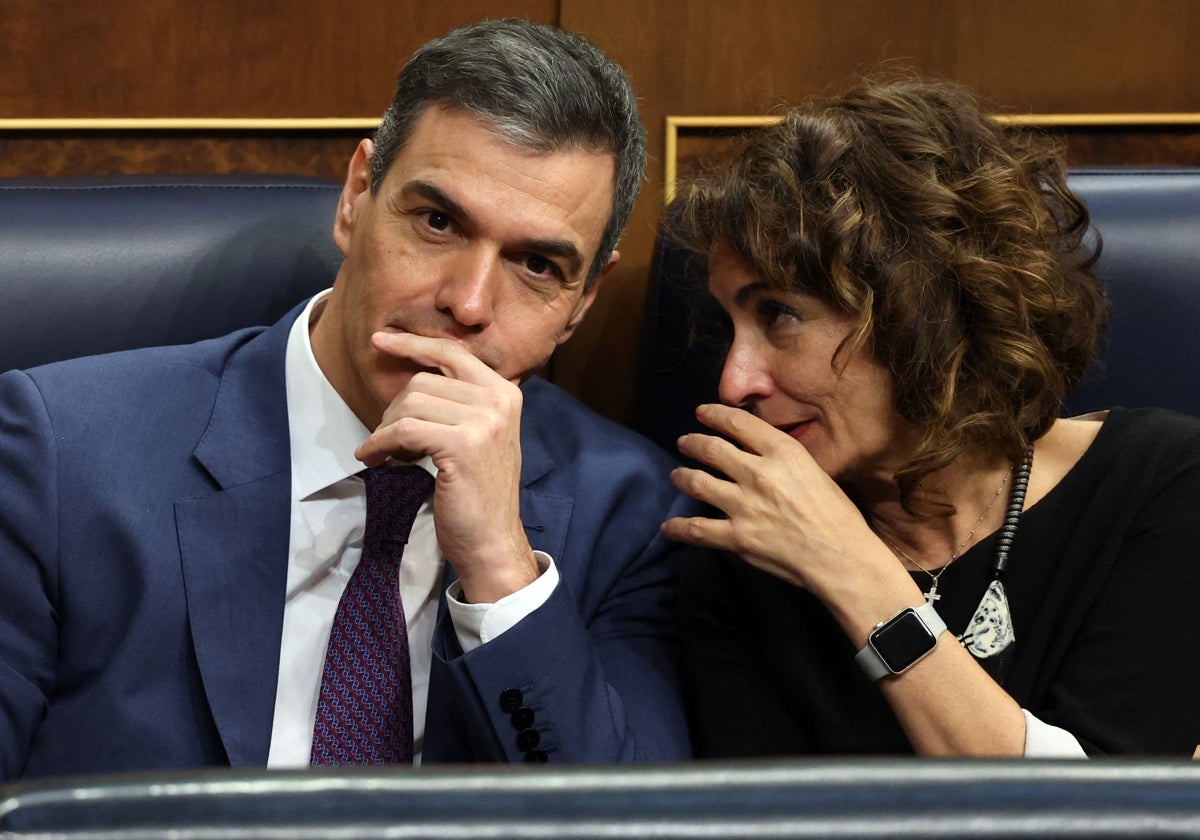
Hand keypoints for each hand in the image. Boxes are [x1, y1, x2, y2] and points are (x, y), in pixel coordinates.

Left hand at [356, 331, 537, 602]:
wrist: (493, 541)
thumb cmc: (480, 494)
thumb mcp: (481, 436)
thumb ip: (462, 403)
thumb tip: (415, 377)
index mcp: (505, 392)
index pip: (452, 353)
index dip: (413, 344)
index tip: (380, 340)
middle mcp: (498, 400)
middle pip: (422, 382)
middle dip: (393, 410)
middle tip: (386, 440)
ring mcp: (483, 422)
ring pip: (409, 405)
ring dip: (384, 430)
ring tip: (382, 452)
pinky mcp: (461, 445)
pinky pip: (403, 431)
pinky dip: (379, 443)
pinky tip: (373, 458)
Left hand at [660, 403, 888, 599]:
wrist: (842, 558)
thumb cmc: (837, 516)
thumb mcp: (816, 471)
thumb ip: (784, 460)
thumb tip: (759, 453)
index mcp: (782, 452)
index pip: (738, 423)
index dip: (714, 415)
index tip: (702, 412)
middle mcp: (758, 473)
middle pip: (712, 449)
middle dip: (693, 442)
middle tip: (684, 441)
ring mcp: (744, 505)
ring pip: (698, 483)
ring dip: (682, 476)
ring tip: (676, 475)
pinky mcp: (737, 536)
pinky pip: (697, 530)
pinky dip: (678, 528)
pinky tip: (668, 527)